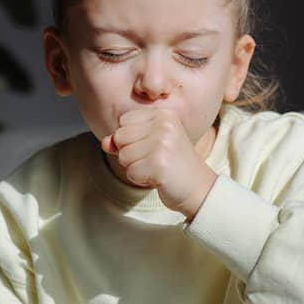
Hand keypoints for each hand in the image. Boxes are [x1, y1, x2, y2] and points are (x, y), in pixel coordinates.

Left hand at [101, 107, 218, 219]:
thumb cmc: (173, 165)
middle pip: (120, 138)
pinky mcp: (159, 164)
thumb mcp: (149, 146)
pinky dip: (141, 180)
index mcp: (163, 114)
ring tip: (157, 168)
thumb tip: (104, 142)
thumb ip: (125, 141)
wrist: (199, 189)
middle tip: (155, 160)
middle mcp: (164, 125)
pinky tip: (158, 178)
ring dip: (136, 168)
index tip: (152, 148)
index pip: (123, 122)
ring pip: (123, 156)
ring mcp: (163, 144)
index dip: (131, 140)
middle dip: (130, 155)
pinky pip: (130, 173)